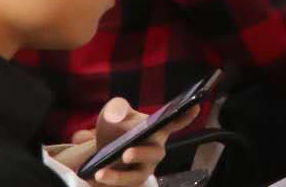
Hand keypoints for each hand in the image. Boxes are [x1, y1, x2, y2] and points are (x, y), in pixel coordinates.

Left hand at [58, 97, 198, 185]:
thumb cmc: (116, 130)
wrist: (99, 152)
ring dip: (120, 176)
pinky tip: (91, 179)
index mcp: (157, 130)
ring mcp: (142, 169)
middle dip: (142, 154)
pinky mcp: (129, 183)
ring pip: (137, 176)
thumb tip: (117, 114)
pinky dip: (106, 184)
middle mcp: (153, 151)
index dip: (186, 116)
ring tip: (100, 173)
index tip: (194, 106)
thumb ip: (116, 108)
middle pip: (155, 154)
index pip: (175, 122)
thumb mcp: (113, 114)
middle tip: (127, 153)